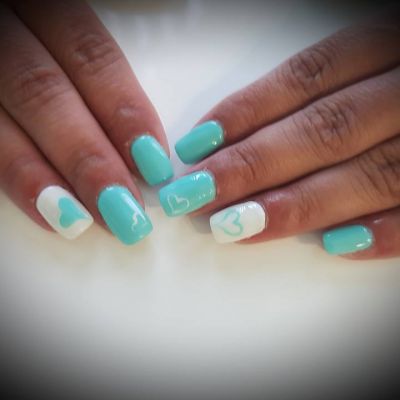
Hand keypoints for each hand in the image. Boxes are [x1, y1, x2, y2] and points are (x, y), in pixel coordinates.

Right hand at [0, 1, 171, 243]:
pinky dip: (14, 179)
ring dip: (48, 178)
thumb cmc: (44, 43)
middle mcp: (5, 34)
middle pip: (47, 95)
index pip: (92, 58)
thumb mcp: (64, 34)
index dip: (125, 112)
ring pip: (3, 123)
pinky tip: (45, 211)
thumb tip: (147, 148)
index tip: (154, 163)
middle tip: (125, 210)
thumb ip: (98, 76)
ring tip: (84, 221)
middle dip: (90, 157)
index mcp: (43, 9)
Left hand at [160, 6, 399, 259]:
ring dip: (300, 205)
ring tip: (238, 227)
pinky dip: (388, 232)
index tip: (195, 148)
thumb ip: (317, 94)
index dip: (247, 111)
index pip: (307, 78)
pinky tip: (337, 246)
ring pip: (369, 173)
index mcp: (390, 44)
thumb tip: (235, 138)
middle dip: (255, 166)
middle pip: (325, 129)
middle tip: (197, 196)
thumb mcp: (372, 61)